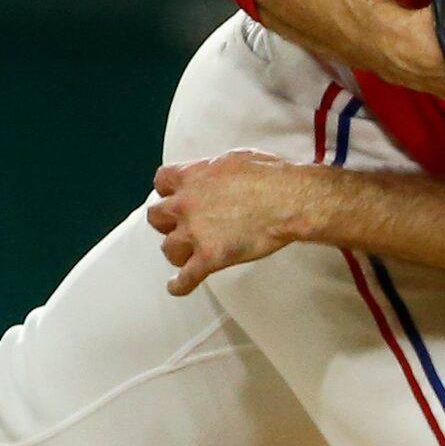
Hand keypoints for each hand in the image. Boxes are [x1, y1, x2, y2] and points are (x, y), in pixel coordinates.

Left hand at [147, 151, 317, 296]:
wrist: (288, 200)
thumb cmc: (271, 177)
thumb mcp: (235, 159)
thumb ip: (213, 170)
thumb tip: (213, 176)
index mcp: (192, 176)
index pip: (161, 182)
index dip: (166, 191)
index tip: (172, 196)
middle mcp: (186, 204)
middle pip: (156, 217)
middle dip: (166, 222)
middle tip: (177, 225)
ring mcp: (195, 233)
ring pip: (168, 248)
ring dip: (177, 251)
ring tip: (186, 254)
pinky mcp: (210, 258)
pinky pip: (185, 278)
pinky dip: (179, 285)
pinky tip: (176, 286)